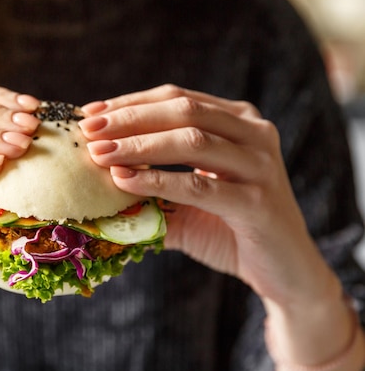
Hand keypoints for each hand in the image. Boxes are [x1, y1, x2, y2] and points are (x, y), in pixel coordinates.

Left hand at [78, 84, 334, 304]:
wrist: (282, 272)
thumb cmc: (229, 229)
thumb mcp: (186, 198)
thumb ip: (151, 183)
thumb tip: (95, 171)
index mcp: (237, 121)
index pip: (176, 98)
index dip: (130, 103)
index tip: (89, 113)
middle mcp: (254, 133)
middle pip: (182, 110)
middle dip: (128, 118)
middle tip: (88, 130)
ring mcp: (261, 164)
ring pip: (191, 140)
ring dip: (138, 145)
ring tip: (99, 154)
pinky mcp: (258, 201)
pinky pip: (199, 185)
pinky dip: (158, 181)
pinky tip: (124, 181)